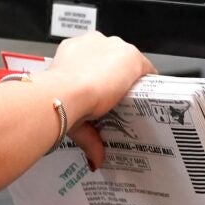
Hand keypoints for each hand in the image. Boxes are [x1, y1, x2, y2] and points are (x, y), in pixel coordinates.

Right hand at [46, 32, 156, 168]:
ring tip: (132, 101)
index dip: (99, 78)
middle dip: (115, 78)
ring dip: (131, 79)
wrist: (65, 93)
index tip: (101, 93)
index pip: (92, 60)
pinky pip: (146, 68)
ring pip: (129, 62)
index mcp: (71, 52)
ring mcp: (114, 47)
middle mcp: (92, 43)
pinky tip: (147, 96)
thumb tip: (94, 160)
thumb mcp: (70, 116)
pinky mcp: (131, 57)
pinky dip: (148, 82)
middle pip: (113, 59)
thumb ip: (87, 135)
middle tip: (115, 100)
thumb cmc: (57, 100)